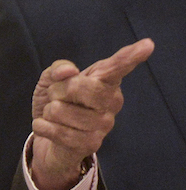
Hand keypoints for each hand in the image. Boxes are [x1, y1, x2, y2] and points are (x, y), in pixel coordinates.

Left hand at [30, 38, 153, 189]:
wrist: (46, 137)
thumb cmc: (56, 103)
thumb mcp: (50, 81)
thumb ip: (58, 69)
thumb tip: (68, 71)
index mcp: (105, 82)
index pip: (116, 68)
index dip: (129, 57)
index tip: (146, 45)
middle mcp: (111, 102)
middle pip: (82, 88)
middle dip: (58, 91)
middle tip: (56, 98)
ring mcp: (103, 125)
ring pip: (62, 110)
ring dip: (49, 112)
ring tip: (56, 116)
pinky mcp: (90, 144)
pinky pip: (57, 130)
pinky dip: (42, 126)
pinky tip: (47, 128)